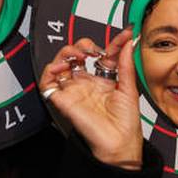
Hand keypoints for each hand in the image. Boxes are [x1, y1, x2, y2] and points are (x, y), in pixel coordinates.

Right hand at [39, 30, 142, 169]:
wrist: (119, 143)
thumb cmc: (126, 123)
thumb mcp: (130, 88)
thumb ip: (126, 64)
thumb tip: (128, 43)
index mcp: (104, 80)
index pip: (102, 55)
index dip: (112, 43)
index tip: (125, 35)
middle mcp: (88, 83)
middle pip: (77, 56)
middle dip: (82, 45)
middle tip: (94, 49)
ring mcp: (74, 90)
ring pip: (61, 64)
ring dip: (66, 53)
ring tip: (79, 54)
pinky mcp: (63, 100)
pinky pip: (47, 82)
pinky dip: (50, 70)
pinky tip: (63, 66)